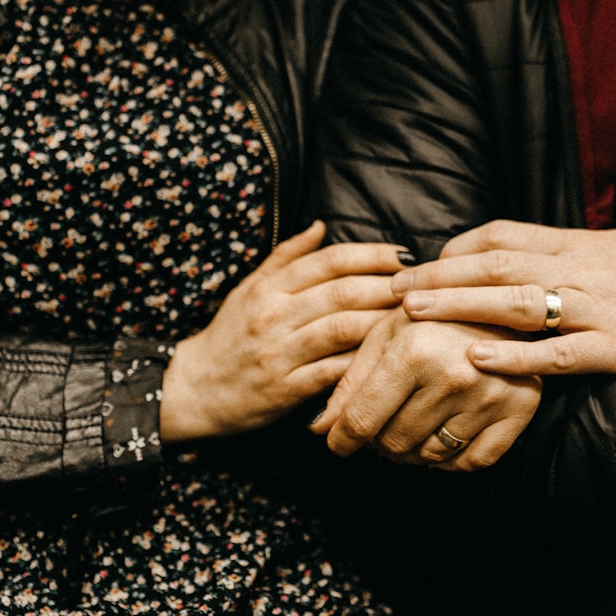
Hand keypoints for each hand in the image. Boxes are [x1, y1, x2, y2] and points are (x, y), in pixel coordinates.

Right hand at [160, 221, 407, 439]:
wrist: (194, 389)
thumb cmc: (229, 336)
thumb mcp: (249, 289)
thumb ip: (287, 258)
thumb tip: (322, 225)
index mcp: (269, 287)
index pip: (329, 261)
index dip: (371, 255)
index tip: (403, 256)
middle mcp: (274, 315)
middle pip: (343, 291)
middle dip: (388, 286)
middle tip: (421, 287)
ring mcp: (280, 352)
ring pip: (343, 329)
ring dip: (382, 321)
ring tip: (413, 318)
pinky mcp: (286, 390)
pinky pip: (334, 372)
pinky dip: (364, 363)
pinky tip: (389, 356)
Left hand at [309, 309, 541, 470]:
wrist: (502, 299)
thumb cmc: (436, 314)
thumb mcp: (386, 334)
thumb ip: (350, 382)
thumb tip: (319, 429)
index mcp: (414, 351)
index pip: (363, 420)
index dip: (342, 439)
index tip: (337, 444)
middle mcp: (454, 376)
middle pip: (393, 443)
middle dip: (379, 440)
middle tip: (384, 422)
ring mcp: (490, 396)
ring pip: (430, 456)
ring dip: (414, 449)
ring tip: (414, 421)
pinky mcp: (520, 410)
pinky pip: (472, 462)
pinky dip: (452, 459)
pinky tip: (444, 433)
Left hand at [392, 220, 615, 374]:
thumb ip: (570, 253)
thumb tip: (525, 261)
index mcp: (579, 243)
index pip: (502, 235)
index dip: (455, 249)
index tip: (422, 263)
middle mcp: (581, 268)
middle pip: (494, 265)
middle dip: (437, 275)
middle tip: (391, 288)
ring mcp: (599, 308)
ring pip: (515, 302)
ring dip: (458, 305)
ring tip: (412, 313)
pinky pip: (559, 352)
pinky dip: (515, 355)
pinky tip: (477, 357)